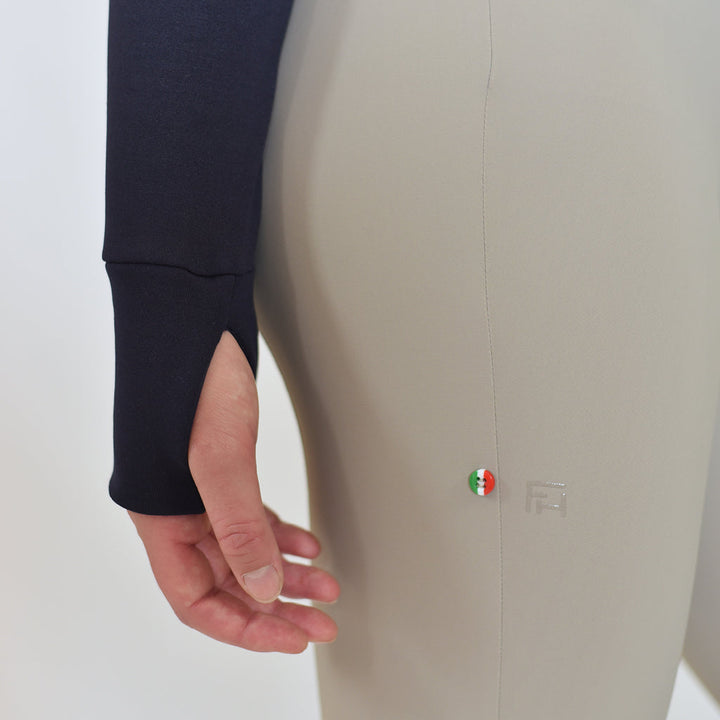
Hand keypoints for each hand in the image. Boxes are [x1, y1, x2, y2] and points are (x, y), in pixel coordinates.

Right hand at [128, 330, 339, 652]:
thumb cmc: (195, 376)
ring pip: (244, 552)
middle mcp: (179, 511)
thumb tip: (263, 589)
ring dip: (284, 572)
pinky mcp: (226, 468)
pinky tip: (306, 544)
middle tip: (319, 622)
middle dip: (275, 605)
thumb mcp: (219, 455)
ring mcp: (203, 490)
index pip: (197, 599)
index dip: (244, 626)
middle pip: (226, 581)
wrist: (199, 320)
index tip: (290, 637)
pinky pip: (252, 518)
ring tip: (324, 587)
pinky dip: (280, 534)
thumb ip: (239, 526)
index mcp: (162, 517)